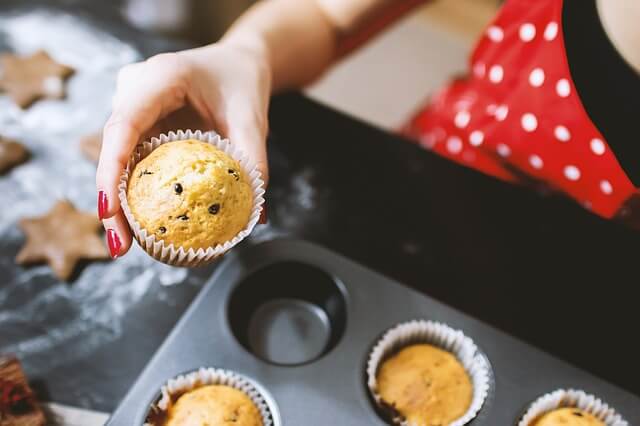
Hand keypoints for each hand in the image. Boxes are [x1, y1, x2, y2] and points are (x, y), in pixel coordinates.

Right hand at [96, 40, 271, 257]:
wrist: (237, 62)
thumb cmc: (242, 82)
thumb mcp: (252, 117)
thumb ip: (253, 160)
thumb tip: (256, 217)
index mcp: (160, 77)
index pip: (124, 125)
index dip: (111, 169)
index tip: (109, 210)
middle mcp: (134, 89)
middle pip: (112, 149)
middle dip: (111, 201)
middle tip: (120, 247)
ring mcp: (132, 106)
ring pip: (116, 158)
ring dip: (119, 202)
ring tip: (125, 245)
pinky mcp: (138, 123)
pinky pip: (131, 160)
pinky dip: (135, 191)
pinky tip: (141, 225)